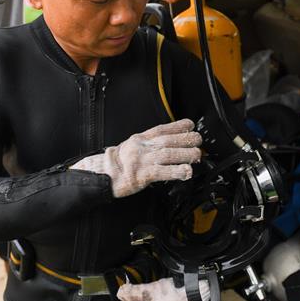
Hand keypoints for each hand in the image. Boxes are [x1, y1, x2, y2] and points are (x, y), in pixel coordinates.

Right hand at [70, 119, 201, 196]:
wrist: (101, 175)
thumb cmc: (117, 163)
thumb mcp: (132, 146)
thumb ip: (149, 143)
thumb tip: (170, 142)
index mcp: (140, 139)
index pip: (162, 129)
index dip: (178, 126)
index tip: (191, 125)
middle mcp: (142, 147)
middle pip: (167, 140)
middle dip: (186, 139)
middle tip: (199, 141)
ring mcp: (142, 161)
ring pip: (167, 154)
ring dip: (185, 154)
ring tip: (197, 155)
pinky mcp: (141, 175)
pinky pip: (161, 172)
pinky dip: (176, 171)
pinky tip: (186, 172)